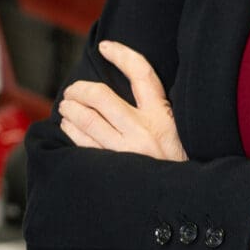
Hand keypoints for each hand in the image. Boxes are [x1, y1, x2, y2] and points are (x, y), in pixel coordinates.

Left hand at [57, 40, 186, 160]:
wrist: (183, 202)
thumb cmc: (179, 166)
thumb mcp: (178, 133)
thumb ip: (156, 113)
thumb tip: (122, 95)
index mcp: (163, 117)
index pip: (141, 74)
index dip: (121, 55)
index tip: (106, 47)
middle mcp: (144, 131)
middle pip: (100, 95)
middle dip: (79, 89)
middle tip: (73, 91)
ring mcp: (126, 151)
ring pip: (85, 119)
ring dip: (70, 109)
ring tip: (67, 108)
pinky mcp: (112, 169)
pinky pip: (82, 144)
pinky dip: (71, 131)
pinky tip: (69, 127)